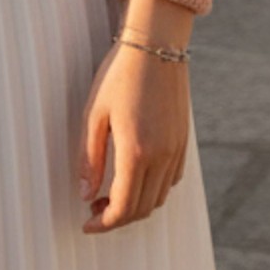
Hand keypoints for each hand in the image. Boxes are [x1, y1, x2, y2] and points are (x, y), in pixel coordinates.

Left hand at [77, 40, 189, 232]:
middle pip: (142, 209)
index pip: (123, 208)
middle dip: (116, 218)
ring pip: (158, 199)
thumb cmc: (119, 75)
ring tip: (110, 194)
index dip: (103, 224)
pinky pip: (170, 182)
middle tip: (93, 209)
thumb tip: (85, 194)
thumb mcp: (94, 114)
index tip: (86, 224)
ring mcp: (176, 152)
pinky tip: (134, 177)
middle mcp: (161, 158)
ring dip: (135, 206)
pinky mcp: (183, 144)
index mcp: (136, 152)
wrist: (156, 46)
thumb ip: (89, 158)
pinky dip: (152, 190)